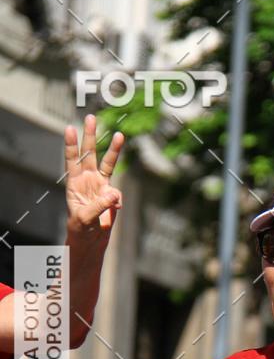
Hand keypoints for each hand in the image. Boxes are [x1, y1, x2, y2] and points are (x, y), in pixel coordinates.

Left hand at [65, 114, 124, 238]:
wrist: (90, 241)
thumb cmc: (80, 229)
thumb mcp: (84, 218)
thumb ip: (98, 205)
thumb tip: (114, 194)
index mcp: (74, 184)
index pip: (71, 160)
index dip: (70, 145)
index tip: (69, 129)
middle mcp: (87, 180)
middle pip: (89, 154)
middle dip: (90, 136)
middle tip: (91, 118)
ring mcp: (100, 186)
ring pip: (108, 163)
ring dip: (113, 150)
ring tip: (119, 134)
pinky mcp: (111, 196)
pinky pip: (117, 193)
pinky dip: (118, 199)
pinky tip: (114, 209)